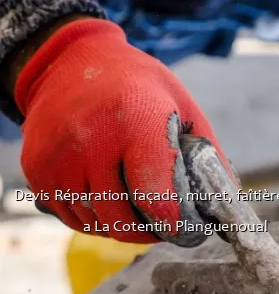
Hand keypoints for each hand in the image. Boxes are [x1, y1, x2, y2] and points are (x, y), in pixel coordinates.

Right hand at [15, 18, 237, 245]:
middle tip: (161, 221)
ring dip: (120, 224)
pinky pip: (71, 216)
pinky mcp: (37, 169)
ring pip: (97, 223)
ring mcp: (58, 157)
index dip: (176, 224)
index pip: (157, 198)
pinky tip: (104, 193)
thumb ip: (206, 156)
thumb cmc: (134, 84)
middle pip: (123, 221)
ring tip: (132, 200)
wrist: (71, 62)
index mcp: (135, 119)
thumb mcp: (181, 106)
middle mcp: (89, 140)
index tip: (186, 228)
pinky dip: (93, 216)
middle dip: (148, 231)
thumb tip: (225, 205)